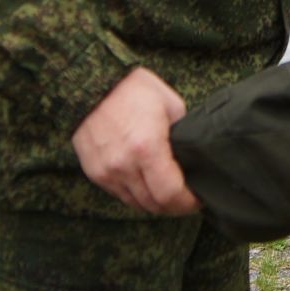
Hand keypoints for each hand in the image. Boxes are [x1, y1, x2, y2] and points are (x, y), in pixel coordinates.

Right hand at [71, 66, 200, 214]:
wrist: (91, 84)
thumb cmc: (134, 89)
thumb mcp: (170, 105)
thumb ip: (180, 135)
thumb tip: (190, 157)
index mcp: (147, 148)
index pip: (170, 194)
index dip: (187, 202)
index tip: (197, 199)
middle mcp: (124, 165)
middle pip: (154, 204)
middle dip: (174, 206)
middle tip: (186, 198)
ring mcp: (106, 171)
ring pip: (136, 203)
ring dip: (154, 202)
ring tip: (168, 193)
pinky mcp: (94, 172)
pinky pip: (120, 194)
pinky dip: (136, 194)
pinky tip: (146, 183)